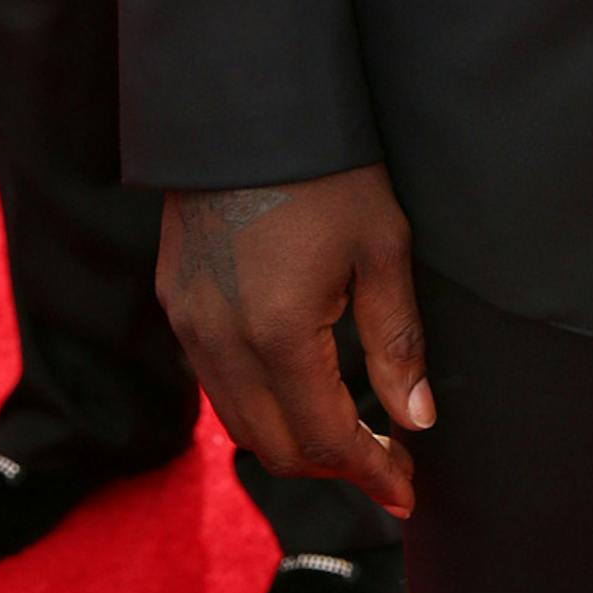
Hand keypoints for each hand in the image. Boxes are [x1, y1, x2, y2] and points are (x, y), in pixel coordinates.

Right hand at [158, 165, 431, 515]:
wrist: (250, 102)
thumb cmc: (330, 167)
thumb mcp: (382, 247)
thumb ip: (397, 342)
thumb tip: (417, 420)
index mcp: (277, 333)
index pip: (325, 439)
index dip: (370, 473)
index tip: (407, 490)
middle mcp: (220, 342)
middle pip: (276, 448)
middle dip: (334, 468)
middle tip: (386, 466)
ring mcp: (189, 324)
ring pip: (240, 422)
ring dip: (293, 441)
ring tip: (349, 435)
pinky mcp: (175, 301)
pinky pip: (214, 382)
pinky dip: (258, 403)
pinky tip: (297, 387)